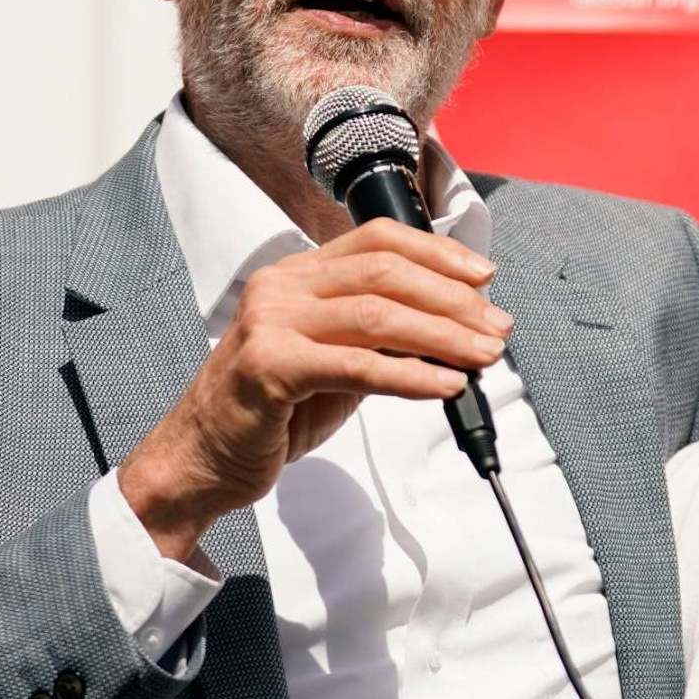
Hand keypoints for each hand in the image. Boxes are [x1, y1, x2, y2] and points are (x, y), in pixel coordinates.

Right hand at [117, 218, 513, 560]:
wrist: (202, 459)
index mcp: (297, 274)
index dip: (438, 253)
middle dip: (453, 300)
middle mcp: (282, 287)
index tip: (484, 277)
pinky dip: (410, 376)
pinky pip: (357, 366)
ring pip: (378, 316)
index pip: (377, 240)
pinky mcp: (269, 368)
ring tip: (483, 356)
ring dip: (443, 336)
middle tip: (497, 327)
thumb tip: (455, 330)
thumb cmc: (271, 411)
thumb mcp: (333, 359)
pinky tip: (444, 386)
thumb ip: (379, 337)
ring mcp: (271, 323)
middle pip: (386, 274)